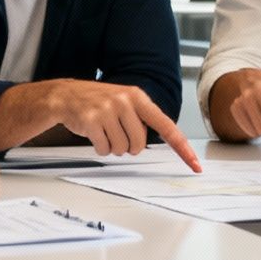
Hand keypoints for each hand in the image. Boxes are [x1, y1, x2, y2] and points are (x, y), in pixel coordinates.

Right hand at [43, 80, 201, 171]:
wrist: (66, 95)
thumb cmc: (98, 102)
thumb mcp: (125, 102)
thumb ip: (142, 119)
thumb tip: (162, 140)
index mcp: (138, 97)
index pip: (166, 126)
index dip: (181, 147)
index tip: (194, 164)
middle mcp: (125, 101)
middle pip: (139, 144)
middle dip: (129, 147)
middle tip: (117, 134)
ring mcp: (107, 110)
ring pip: (122, 149)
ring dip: (113, 148)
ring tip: (104, 131)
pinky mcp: (92, 120)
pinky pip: (104, 150)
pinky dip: (100, 148)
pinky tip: (93, 134)